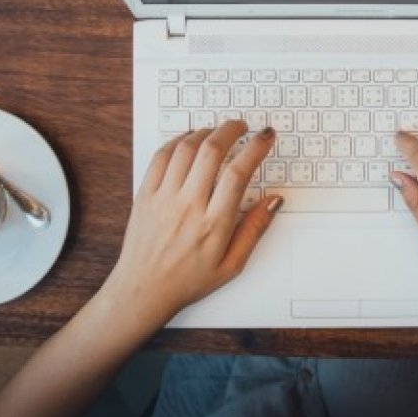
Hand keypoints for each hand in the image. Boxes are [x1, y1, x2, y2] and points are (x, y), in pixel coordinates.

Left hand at [100, 121, 282, 334]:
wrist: (143, 290)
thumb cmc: (188, 280)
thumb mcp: (232, 265)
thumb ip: (255, 229)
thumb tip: (274, 200)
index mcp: (213, 225)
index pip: (238, 173)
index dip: (255, 148)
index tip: (265, 137)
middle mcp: (188, 207)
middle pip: (211, 151)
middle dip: (231, 130)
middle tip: (242, 126)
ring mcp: (163, 198)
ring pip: (185, 148)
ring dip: (205, 132)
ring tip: (217, 132)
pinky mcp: (145, 195)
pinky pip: (161, 157)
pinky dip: (177, 141)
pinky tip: (188, 141)